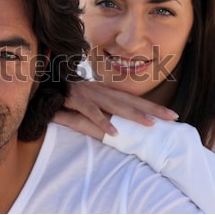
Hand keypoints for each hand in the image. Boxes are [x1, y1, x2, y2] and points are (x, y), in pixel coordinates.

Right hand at [55, 81, 178, 135]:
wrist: (42, 81)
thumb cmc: (64, 93)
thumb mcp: (85, 100)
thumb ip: (99, 108)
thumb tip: (116, 122)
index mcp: (104, 91)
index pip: (131, 99)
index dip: (151, 105)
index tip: (170, 114)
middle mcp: (100, 90)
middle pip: (129, 100)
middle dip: (152, 108)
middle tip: (172, 117)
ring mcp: (88, 93)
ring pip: (114, 104)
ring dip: (132, 114)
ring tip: (150, 124)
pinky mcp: (74, 98)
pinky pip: (90, 111)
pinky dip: (102, 121)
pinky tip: (114, 133)